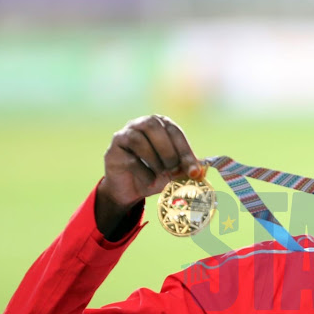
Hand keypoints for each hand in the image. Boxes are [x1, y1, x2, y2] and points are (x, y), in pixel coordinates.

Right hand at [95, 115, 202, 237]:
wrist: (130, 189)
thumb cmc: (155, 174)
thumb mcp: (174, 171)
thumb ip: (186, 167)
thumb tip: (200, 172)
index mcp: (160, 124)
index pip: (174, 131)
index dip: (185, 151)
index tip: (194, 171)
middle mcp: (140, 124)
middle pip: (153, 126)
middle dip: (168, 151)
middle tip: (173, 170)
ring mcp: (124, 135)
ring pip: (138, 139)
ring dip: (154, 160)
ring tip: (161, 174)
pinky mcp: (113, 151)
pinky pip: (129, 159)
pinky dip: (144, 173)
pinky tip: (150, 182)